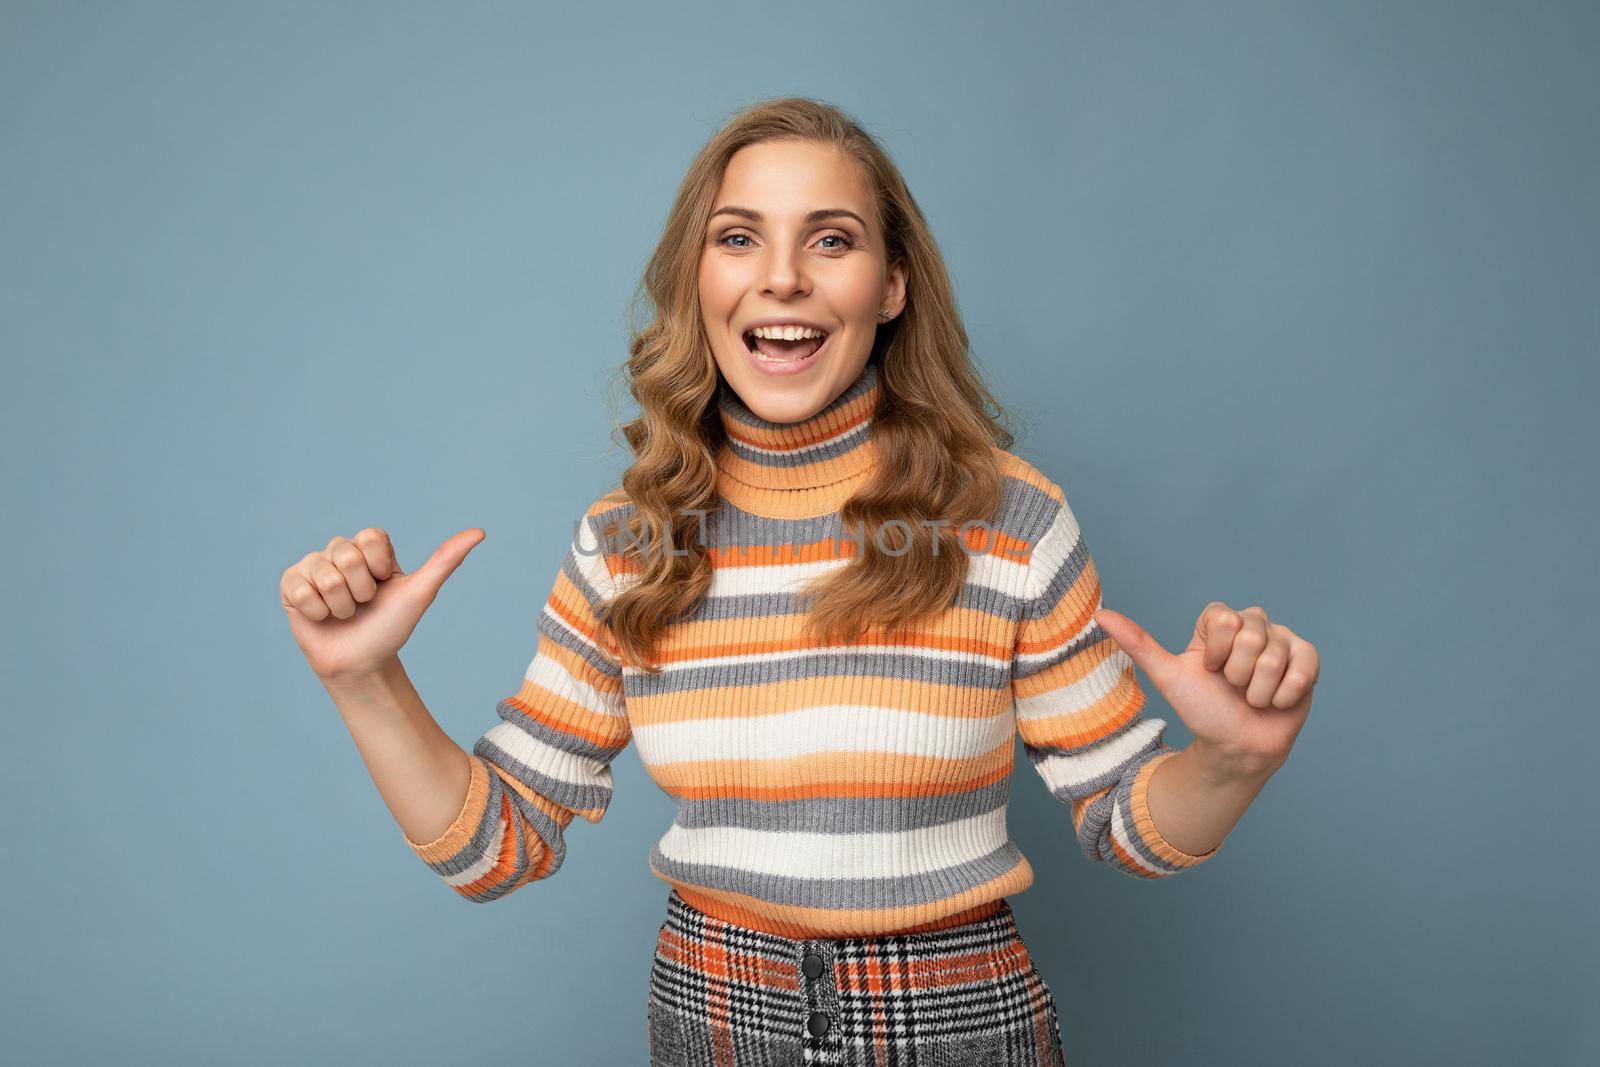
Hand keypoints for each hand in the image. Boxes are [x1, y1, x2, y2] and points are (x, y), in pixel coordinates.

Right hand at [279, 527, 484, 681]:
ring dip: (340, 606)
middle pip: (346, 556)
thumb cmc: (391, 627)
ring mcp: (313, 566)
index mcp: (369, 547)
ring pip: (325, 575)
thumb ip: (445, 560)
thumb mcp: (420, 593)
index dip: (379, 569)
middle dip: (360, 591)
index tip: (383, 586)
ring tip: (344, 614)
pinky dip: (318, 612)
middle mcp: (340, 551)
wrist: (363, 663)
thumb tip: (479, 532)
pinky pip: (301, 590)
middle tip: (362, 605)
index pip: (371, 538)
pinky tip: (322, 617)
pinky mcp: (291, 584)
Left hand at [1093, 602, 1318, 781]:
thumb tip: (1100, 614)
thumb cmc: (1202, 710)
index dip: (1214, 652)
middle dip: (1236, 673)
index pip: (1223, 618)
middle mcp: (1253, 624)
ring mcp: (1283, 640)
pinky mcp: (1308, 660)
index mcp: (1220, 623)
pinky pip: (1303, 667)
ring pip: (1274, 656)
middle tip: (1233, 687)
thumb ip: (1138, 643)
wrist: (1236, 746)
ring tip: (1252, 697)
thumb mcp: (1168, 676)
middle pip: (1250, 635)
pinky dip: (1285, 694)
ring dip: (1258, 690)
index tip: (1209, 670)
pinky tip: (1276, 701)